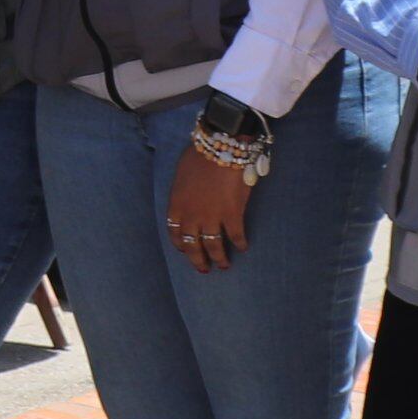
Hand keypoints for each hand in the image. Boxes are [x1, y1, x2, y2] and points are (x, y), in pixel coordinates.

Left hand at [163, 143, 254, 273]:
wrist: (219, 149)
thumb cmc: (199, 156)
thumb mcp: (181, 176)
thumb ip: (183, 192)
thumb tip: (188, 196)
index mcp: (176, 206)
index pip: (175, 233)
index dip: (180, 244)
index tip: (184, 250)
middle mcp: (192, 216)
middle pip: (192, 246)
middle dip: (197, 260)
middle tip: (203, 269)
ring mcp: (212, 217)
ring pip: (214, 246)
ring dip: (220, 259)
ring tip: (224, 266)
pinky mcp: (232, 215)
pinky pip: (236, 236)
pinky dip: (240, 244)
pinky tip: (243, 248)